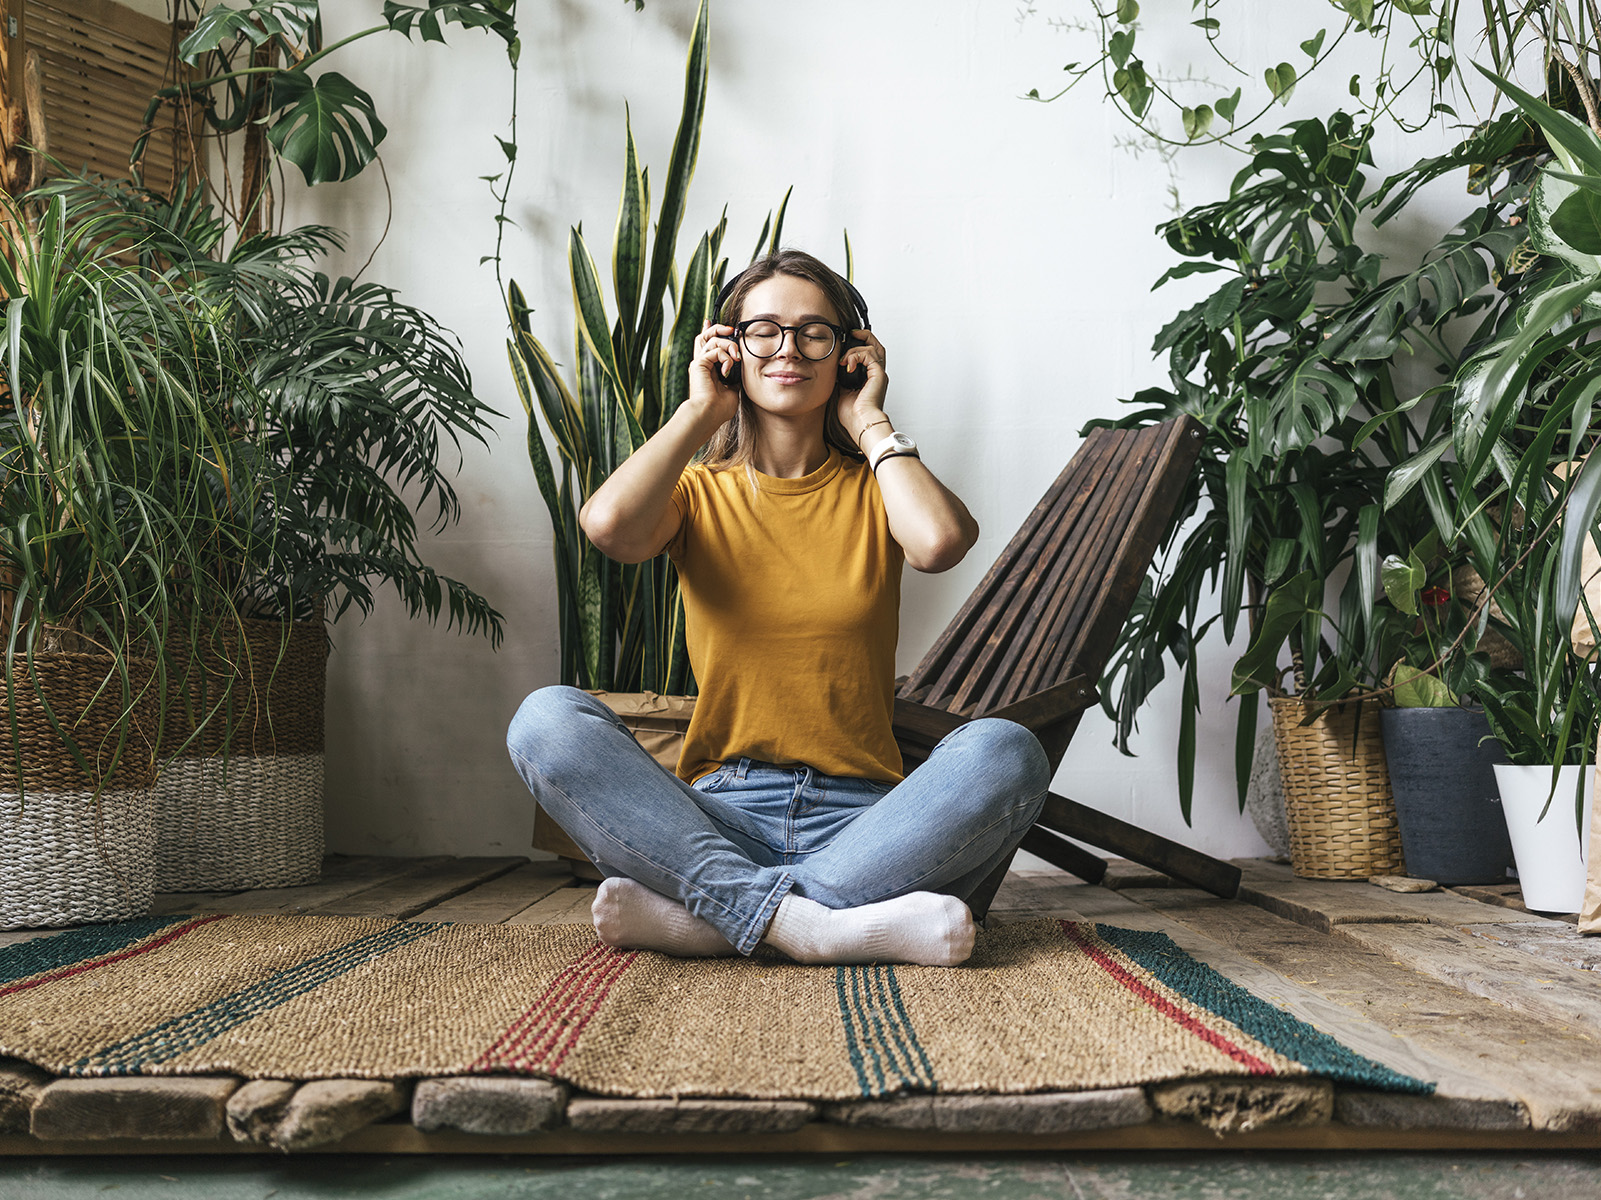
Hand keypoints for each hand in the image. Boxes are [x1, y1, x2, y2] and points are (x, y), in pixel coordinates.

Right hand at [687, 321, 742, 428]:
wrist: (708, 414)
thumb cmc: (719, 409)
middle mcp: (701, 364)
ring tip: (736, 357)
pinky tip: (727, 370)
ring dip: (728, 345)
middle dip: (719, 328)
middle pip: (705, 336)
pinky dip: (725, 358)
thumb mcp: (732, 391)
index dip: (713, 333)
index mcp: (708, 370)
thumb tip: (739, 372)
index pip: (708, 346)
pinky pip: (715, 350)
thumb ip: (734, 379)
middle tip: (731, 329)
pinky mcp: (699, 364)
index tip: (725, 327)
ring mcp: (699, 363)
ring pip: (711, 339)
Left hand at [837, 329, 888, 444]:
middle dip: (864, 336)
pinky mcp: (878, 374)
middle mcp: (876, 374)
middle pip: (876, 345)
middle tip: (851, 334)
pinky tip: (847, 365)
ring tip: (844, 360)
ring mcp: (878, 373)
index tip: (845, 342)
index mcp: (869, 378)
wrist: (859, 423)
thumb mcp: (841, 391)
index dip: (859, 345)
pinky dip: (856, 356)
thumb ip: (841, 378)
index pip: (868, 354)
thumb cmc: (853, 415)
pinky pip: (869, 354)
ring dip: (855, 349)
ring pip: (873, 347)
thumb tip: (833, 368)